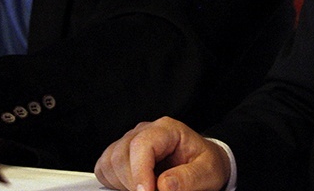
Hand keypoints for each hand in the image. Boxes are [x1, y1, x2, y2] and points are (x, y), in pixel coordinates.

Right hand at [94, 117, 230, 190]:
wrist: (202, 163)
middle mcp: (144, 131)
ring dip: (124, 184)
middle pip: (121, 155)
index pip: (142, 145)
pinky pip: (104, 168)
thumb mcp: (208, 172)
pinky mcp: (121, 156)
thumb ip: (189, 178)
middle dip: (134, 182)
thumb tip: (164, 185)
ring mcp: (129, 142)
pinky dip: (114, 182)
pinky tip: (134, 186)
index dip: (140, 171)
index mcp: (166, 129)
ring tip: (148, 188)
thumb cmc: (205, 164)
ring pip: (109, 163)